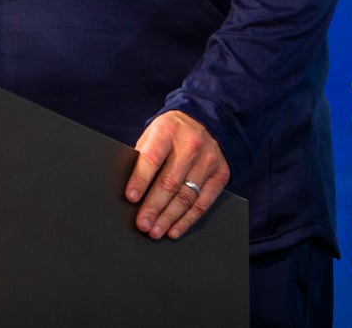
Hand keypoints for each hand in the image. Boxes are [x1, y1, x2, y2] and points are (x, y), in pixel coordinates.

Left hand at [125, 109, 229, 240]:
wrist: (206, 120)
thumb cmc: (171, 132)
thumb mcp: (153, 133)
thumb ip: (143, 155)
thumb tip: (130, 189)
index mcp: (167, 131)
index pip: (152, 158)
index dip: (141, 179)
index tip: (131, 198)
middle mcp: (190, 145)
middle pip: (170, 182)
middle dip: (154, 206)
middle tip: (142, 224)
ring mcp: (208, 160)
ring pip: (187, 196)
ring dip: (169, 217)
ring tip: (156, 231)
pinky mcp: (221, 174)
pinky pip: (203, 203)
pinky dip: (187, 219)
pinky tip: (175, 229)